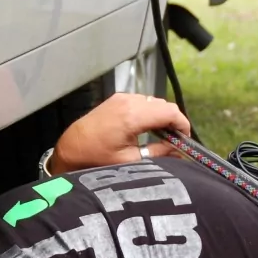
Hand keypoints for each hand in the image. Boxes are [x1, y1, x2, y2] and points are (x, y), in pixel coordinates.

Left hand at [49, 93, 191, 173]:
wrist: (72, 148)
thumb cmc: (97, 157)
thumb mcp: (131, 160)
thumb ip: (158, 153)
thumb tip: (179, 152)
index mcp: (133, 116)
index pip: (170, 112)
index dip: (183, 125)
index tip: (185, 140)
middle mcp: (129, 101)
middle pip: (164, 105)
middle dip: (173, 122)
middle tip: (174, 141)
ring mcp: (122, 97)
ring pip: (154, 102)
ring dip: (161, 116)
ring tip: (160, 136)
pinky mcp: (117, 98)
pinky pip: (142, 101)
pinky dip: (149, 112)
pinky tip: (146, 128)